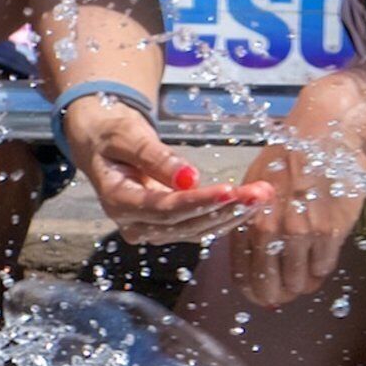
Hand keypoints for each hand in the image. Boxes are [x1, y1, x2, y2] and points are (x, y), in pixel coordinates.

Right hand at [59, 88, 262, 245]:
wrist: (102, 144)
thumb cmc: (112, 135)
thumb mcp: (128, 136)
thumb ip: (155, 158)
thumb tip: (190, 177)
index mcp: (118, 202)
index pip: (163, 209)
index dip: (198, 202)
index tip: (229, 191)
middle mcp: (134, 225)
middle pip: (185, 224)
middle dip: (225, 209)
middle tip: (260, 192)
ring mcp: (151, 229)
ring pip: (197, 229)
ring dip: (232, 214)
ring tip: (263, 194)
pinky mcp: (168, 227)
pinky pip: (200, 225)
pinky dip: (226, 214)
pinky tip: (250, 202)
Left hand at [218, 67, 365, 306]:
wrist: (323, 135)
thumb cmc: (284, 161)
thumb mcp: (252, 190)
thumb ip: (248, 228)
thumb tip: (251, 265)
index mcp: (245, 221)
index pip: (243, 277)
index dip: (253, 291)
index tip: (261, 294)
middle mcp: (269, 231)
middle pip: (270, 287)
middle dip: (277, 294)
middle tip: (285, 290)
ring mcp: (301, 233)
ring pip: (299, 283)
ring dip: (301, 283)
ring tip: (304, 270)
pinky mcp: (331, 231)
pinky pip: (323, 268)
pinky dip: (320, 268)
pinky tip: (319, 255)